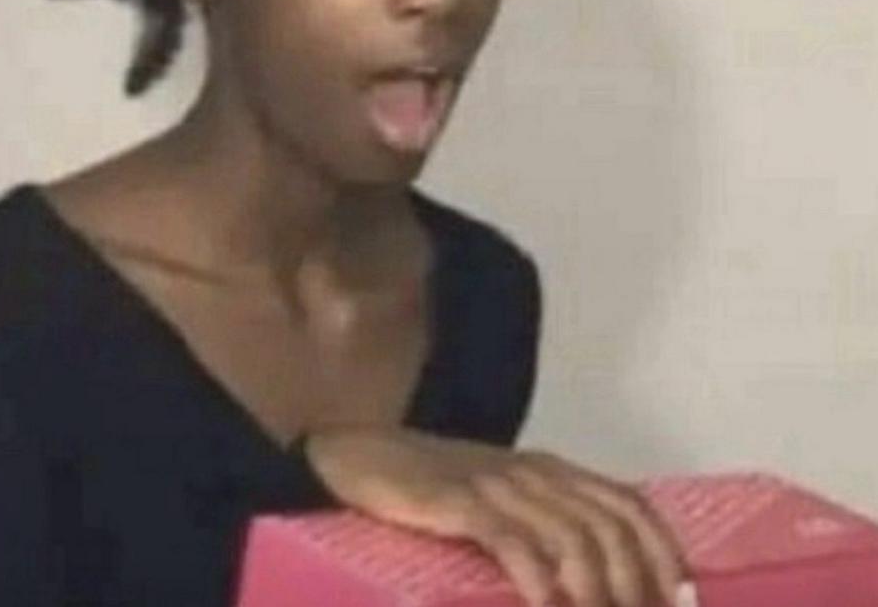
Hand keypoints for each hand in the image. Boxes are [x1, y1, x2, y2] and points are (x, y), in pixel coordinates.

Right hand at [303, 427, 688, 606]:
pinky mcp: (459, 501)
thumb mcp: (501, 499)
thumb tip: (594, 579)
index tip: (683, 600)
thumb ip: (545, 524)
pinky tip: (545, 604)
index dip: (664, 551)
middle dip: (637, 585)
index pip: (628, 503)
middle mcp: (534, 473)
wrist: (365, 457)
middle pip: (609, 526)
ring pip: (571, 536)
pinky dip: (537, 577)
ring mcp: (497, 485)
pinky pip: (511, 539)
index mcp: (552, 470)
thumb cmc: (436, 488)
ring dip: (596, 591)